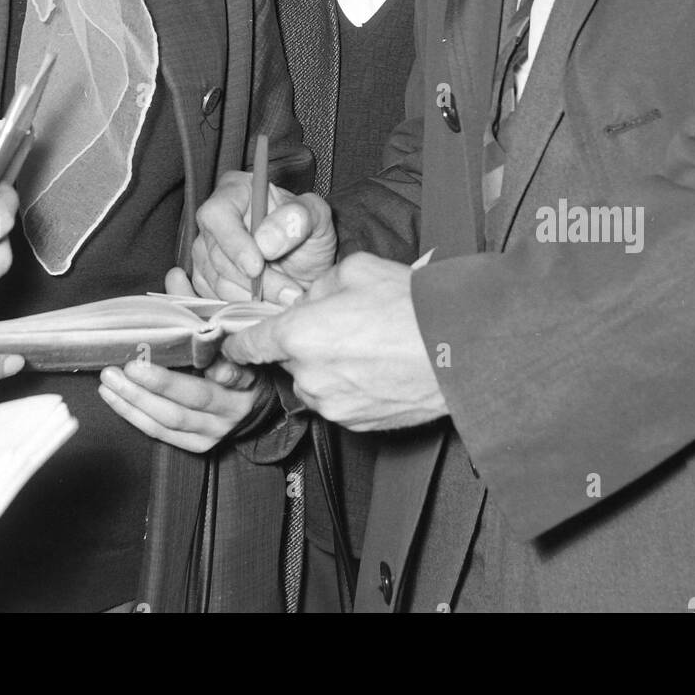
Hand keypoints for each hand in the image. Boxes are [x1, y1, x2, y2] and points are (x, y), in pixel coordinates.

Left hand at [98, 262, 263, 450]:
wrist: (253, 404)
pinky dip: (134, 416)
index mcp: (250, 375)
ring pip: (172, 419)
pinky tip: (114, 397)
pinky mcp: (200, 445)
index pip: (239, 373)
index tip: (210, 365)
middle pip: (195, 398)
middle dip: (160, 383)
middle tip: (130, 366)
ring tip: (110, 380)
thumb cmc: (235, 358)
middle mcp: (235, 407)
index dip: (225, 371)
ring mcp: (217, 430)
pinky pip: (162, 433)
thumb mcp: (227, 331)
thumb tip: (174, 276)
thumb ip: (200, 307)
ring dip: (137, 400)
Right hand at [192, 170, 336, 302]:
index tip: (258, 266)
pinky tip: (266, 304)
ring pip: (216, 281)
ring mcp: (206, 251)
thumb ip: (297, 218)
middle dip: (253, 280)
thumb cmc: (309, 234)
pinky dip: (242, 307)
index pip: (217, 215)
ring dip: (252, 297)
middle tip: (290, 292)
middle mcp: (214, 220)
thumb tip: (265, 241)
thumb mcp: (317, 217)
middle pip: (216, 254)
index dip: (234, 242)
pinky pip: (214, 299)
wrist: (309, 267)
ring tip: (286, 298)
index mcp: (235, 191)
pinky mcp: (205, 279)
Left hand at [222, 253, 446, 431]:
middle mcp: (309, 375)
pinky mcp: (358, 425)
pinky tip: (380, 368)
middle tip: (343, 327)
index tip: (234, 345)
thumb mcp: (356, 270)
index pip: (249, 345)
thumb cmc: (412, 306)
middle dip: (306, 344)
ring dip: (329, 367)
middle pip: (289, 361)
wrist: (459, 348)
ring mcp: (333, 405)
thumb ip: (319, 285)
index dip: (238, 343)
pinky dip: (352, 388)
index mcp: (299, 334)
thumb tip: (309, 300)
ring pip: (315, 383)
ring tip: (370, 346)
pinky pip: (340, 403)